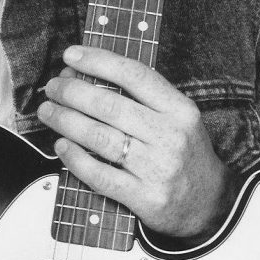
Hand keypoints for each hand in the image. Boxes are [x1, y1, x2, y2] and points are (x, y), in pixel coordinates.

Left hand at [37, 45, 241, 241]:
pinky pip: (100, 174)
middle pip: (109, 105)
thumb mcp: (176, 116)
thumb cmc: (184, 152)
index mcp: (179, 109)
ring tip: (48, 111)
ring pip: (99, 137)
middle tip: (53, 87)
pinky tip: (62, 145)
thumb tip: (85, 73)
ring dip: (65, 120)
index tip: (70, 55)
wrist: (210, 205)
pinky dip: (74, 157)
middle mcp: (169, 136)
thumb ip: (141, 95)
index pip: (134, 74)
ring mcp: (157, 169)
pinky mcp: (145, 198)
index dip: (97, 61)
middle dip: (72, 92)